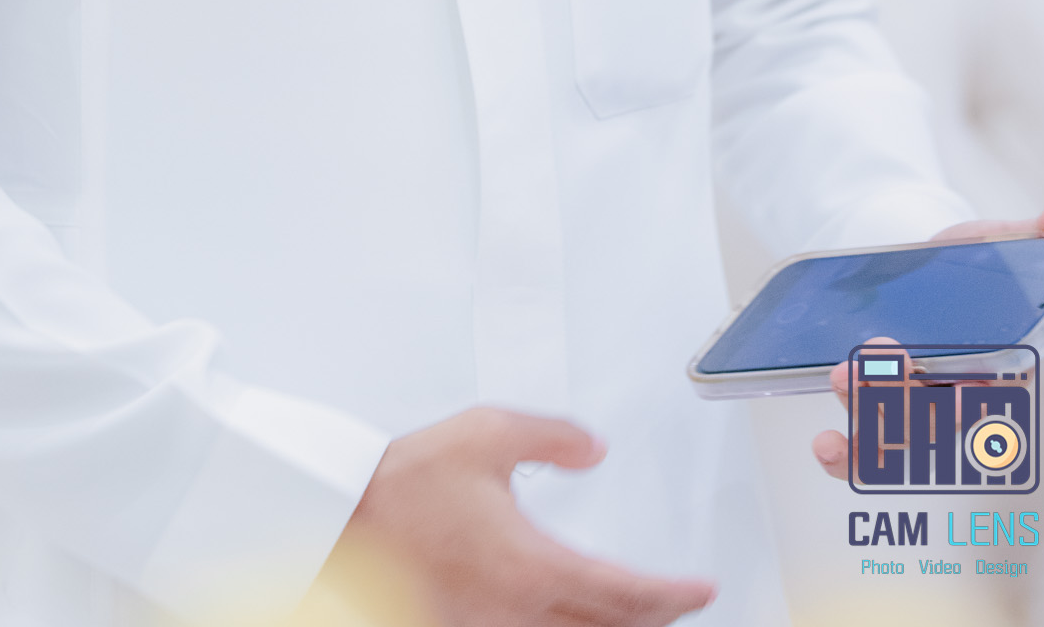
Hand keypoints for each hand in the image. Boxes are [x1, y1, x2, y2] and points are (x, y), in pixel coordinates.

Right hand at [326, 407, 715, 625]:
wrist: (342, 518)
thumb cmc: (405, 481)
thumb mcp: (487, 434)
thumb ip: (551, 436)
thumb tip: (594, 449)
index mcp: (531, 566)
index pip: (624, 594)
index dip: (672, 596)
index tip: (701, 590)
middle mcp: (517, 610)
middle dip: (652, 619)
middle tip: (681, 603)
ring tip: (635, 614)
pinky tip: (571, 618)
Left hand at [812, 194, 1043, 479]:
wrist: (923, 269)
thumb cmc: (975, 264)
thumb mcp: (1005, 240)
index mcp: (1006, 369)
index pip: (1001, 403)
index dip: (977, 403)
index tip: (956, 386)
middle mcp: (965, 401)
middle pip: (942, 426)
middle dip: (904, 404)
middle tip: (870, 363)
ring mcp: (921, 412)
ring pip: (902, 440)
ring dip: (868, 417)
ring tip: (841, 377)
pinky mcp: (882, 413)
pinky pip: (867, 456)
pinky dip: (846, 458)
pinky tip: (826, 443)